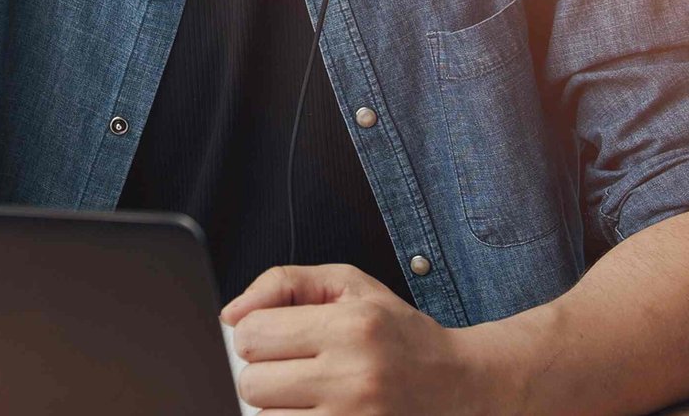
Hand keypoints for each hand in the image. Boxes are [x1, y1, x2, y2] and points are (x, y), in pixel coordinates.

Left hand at [220, 264, 507, 414]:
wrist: (459, 385)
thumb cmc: (398, 332)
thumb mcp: (349, 284)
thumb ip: (283, 284)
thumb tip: (229, 315)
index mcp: (351, 327)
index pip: (251, 334)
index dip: (256, 333)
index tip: (278, 336)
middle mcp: (354, 377)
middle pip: (252, 383)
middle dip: (265, 372)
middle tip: (296, 366)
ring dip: (279, 406)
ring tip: (312, 392)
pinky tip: (318, 409)